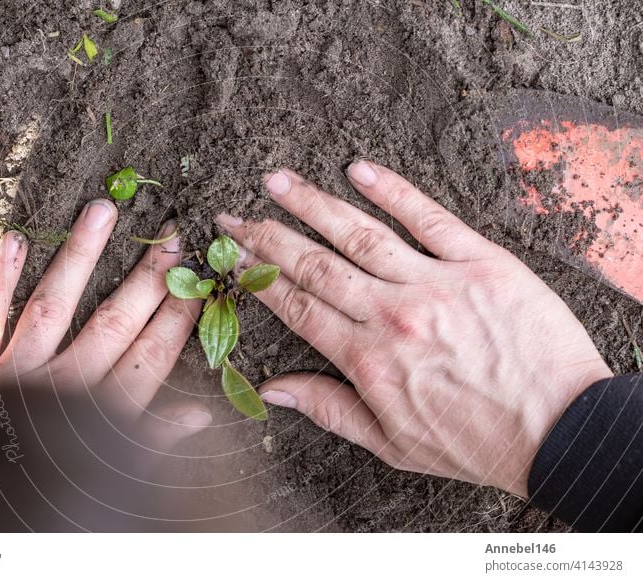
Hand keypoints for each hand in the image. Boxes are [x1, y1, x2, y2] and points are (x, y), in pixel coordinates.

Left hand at [0, 198, 210, 449]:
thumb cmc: (44, 481)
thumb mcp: (107, 470)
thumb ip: (152, 439)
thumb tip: (199, 414)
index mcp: (98, 413)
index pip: (151, 356)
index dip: (179, 317)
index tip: (201, 280)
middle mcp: (61, 386)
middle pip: (112, 323)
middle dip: (148, 279)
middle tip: (174, 236)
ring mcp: (14, 374)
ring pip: (53, 307)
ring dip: (81, 257)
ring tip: (103, 211)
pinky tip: (12, 241)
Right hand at [217, 161, 611, 496]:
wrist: (562, 432)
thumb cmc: (477, 442)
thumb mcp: (392, 444)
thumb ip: (328, 410)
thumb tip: (272, 390)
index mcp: (368, 360)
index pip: (297, 307)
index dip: (259, 278)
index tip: (235, 255)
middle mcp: (392, 315)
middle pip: (314, 265)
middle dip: (267, 236)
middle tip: (235, 214)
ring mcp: (435, 283)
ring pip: (359, 234)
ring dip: (312, 203)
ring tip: (278, 180)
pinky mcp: (480, 262)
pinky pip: (429, 217)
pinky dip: (392, 190)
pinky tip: (360, 169)